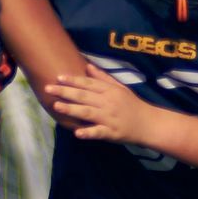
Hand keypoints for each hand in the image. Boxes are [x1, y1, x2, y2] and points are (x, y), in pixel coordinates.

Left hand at [44, 62, 159, 143]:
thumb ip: (102, 78)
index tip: (58, 77)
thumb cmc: (132, 105)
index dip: (73, 80)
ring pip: (87, 112)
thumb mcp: (120, 88)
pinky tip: (77, 133)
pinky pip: (98, 132)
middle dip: (65, 92)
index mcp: (109, 91)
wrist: (149, 123)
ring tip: (56, 106)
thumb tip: (88, 65)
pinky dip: (88, 132)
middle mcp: (108, 103)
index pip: (88, 84)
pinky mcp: (112, 132)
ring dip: (71, 109)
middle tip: (48, 88)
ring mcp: (109, 118)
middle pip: (84, 96)